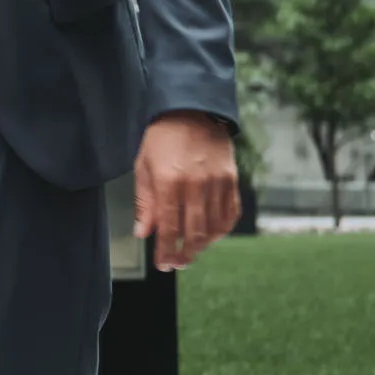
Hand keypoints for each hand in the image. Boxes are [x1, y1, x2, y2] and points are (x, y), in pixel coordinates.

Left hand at [133, 112, 239, 271]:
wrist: (193, 110)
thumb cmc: (162, 138)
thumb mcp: (143, 165)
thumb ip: (144, 201)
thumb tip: (143, 233)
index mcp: (168, 180)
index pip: (167, 226)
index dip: (165, 250)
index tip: (162, 264)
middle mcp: (195, 183)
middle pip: (193, 231)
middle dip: (184, 254)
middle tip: (177, 264)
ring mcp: (216, 182)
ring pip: (213, 226)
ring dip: (202, 245)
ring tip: (191, 251)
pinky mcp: (231, 179)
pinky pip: (230, 213)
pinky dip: (221, 230)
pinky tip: (210, 235)